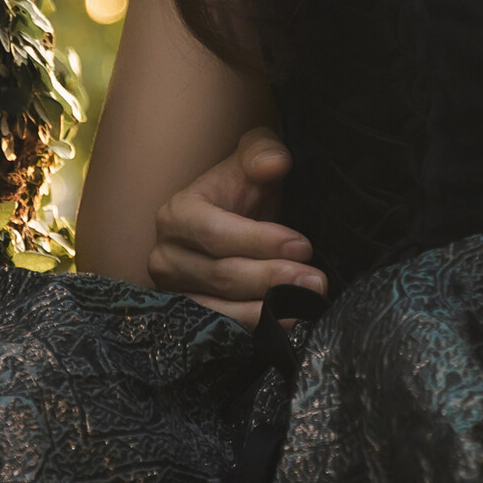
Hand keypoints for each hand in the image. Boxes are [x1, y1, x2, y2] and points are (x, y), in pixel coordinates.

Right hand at [147, 125, 327, 327]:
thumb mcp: (255, 156)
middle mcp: (166, 256)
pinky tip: (286, 323)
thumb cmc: (245, 188)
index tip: (303, 246)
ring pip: (220, 309)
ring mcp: (175, 292)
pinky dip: (254, 328)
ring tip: (306, 303)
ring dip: (267, 309)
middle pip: (222, 275)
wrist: (235, 218)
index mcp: (177, 214)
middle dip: (273, 278)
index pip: (216, 234)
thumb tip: (273, 163)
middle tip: (316, 280)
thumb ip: (262, 152)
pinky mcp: (189, 319)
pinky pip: (221, 330)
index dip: (260, 242)